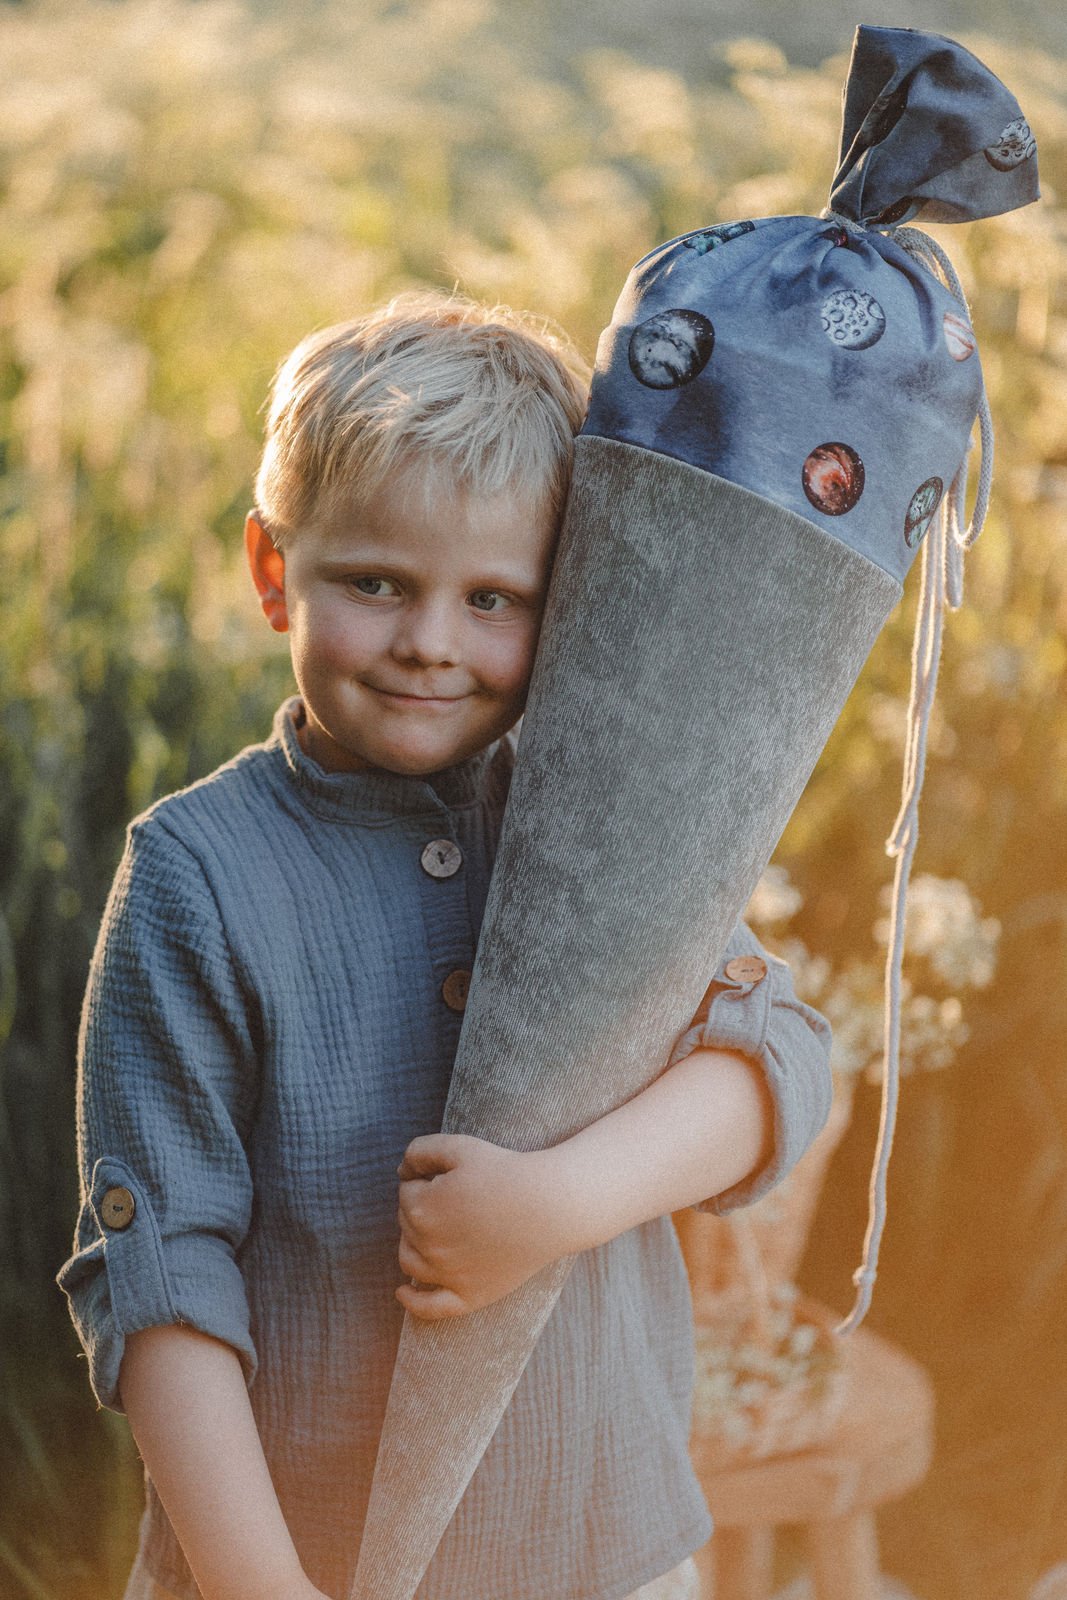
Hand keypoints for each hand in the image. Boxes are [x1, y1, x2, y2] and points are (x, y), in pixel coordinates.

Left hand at [395, 1133, 576, 1321]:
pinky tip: (403, 1293)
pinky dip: (412, 1302)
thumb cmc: (505, 1173)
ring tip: (436, 1230)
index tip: (454, 1178)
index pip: (406, 1193)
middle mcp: (427, 1245)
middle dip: (423, 1209)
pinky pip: (429, 1308)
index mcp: (421, 1208)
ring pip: (409, 1261)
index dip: (427, 1181)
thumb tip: (401, 1170)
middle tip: (458, 1198)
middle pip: (407, 1225)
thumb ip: (420, 1151)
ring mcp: (446, 1275)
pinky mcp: (467, 1296)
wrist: (549, 1206)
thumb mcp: (460, 1146)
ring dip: (413, 1244)